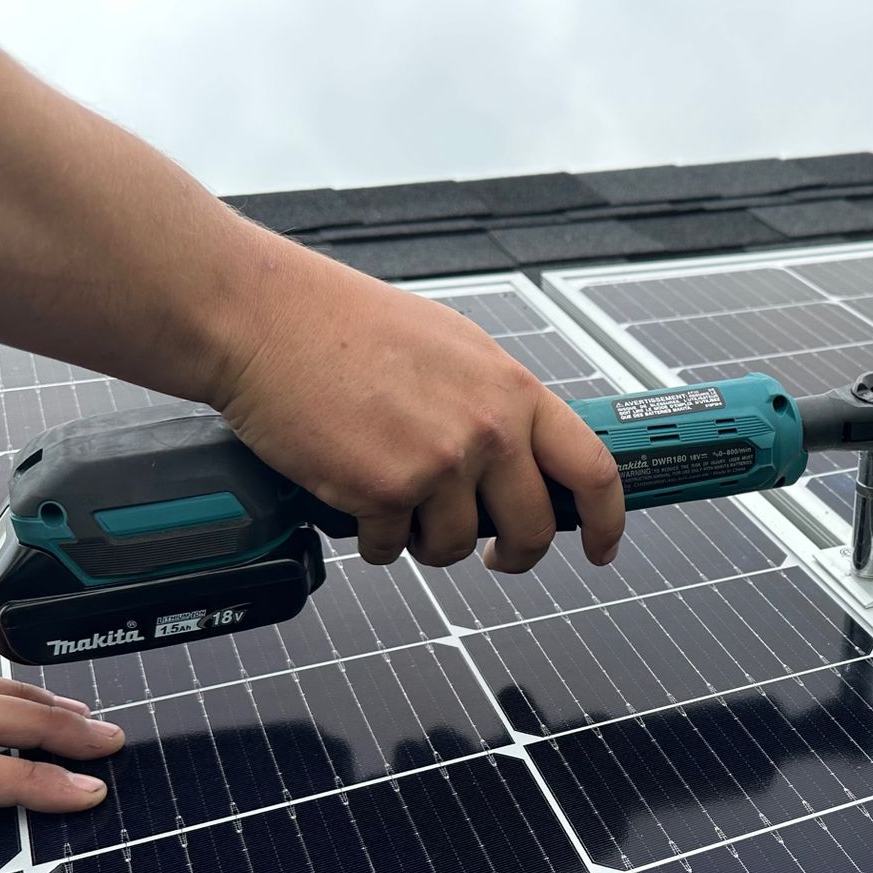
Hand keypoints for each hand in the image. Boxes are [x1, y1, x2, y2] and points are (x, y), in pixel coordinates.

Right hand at [210, 246, 622, 573]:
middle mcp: (486, 428)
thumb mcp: (453, 348)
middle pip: (534, 529)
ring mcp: (438, 463)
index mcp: (511, 390)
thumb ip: (496, 403)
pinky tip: (352, 496)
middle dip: (514, 554)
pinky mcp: (384, 492)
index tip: (603, 546)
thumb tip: (524, 459)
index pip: (592, 468)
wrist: (264, 318)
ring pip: (457, 546)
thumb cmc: (345, 326)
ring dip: (427, 541)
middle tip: (493, 554)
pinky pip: (393, 549)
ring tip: (397, 502)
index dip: (609, 519)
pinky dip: (373, 538)